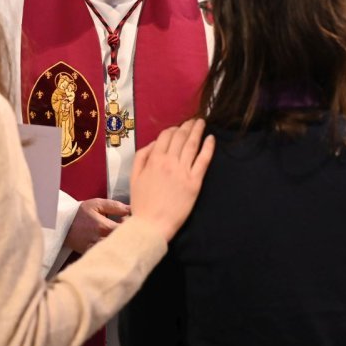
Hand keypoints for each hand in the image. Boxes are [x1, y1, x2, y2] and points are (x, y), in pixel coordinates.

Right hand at [65, 198, 129, 254]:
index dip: (132, 226)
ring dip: (120, 243)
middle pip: (122, 242)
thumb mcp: (97, 204)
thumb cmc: (80, 213)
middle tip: (126, 228)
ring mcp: (96, 249)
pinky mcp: (91, 254)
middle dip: (127, 235)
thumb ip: (115, 206)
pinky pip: (106, 255)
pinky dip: (112, 249)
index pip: (126, 230)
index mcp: (103, 227)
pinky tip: (111, 243)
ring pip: (115, 250)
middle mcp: (100, 240)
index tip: (128, 221)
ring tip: (118, 235)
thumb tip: (131, 209)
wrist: (62, 224)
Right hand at [130, 119, 215, 242]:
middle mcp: (169, 162)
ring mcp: (183, 171)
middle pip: (180, 138)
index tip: (178, 128)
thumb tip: (153, 144)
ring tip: (201, 122)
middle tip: (193, 120)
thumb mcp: (134, 177)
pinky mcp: (195, 182)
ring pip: (192, 145)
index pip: (165, 137)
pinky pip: (203, 160)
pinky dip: (208, 147)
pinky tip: (211, 138)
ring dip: (197, 131)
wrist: (152, 225)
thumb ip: (141, 157)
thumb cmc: (142, 203)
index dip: (172, 129)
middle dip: (187, 126)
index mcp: (154, 160)